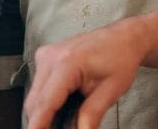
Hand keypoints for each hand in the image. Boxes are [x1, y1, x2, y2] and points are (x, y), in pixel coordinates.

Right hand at [24, 20, 148, 128]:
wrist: (123, 37)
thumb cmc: (120, 60)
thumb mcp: (111, 91)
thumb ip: (92, 115)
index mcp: (68, 63)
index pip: (46, 103)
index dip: (37, 125)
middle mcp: (51, 56)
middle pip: (35, 101)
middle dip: (42, 121)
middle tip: (60, 128)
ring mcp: (46, 54)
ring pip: (34, 95)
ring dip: (44, 111)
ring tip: (65, 116)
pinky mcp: (45, 55)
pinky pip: (38, 85)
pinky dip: (46, 99)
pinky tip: (63, 103)